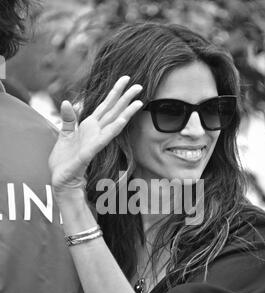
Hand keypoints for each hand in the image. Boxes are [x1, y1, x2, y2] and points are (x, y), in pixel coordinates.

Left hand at [49, 75, 142, 198]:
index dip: (115, 92)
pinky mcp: (90, 151)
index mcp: (89, 126)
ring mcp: (95, 141)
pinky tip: (122, 121)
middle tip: (139, 85)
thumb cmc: (64, 160)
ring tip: (138, 102)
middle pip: (113, 111)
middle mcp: (95, 132)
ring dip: (125, 112)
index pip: (105, 106)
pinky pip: (103, 138)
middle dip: (125, 98)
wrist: (61, 178)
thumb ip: (68, 118)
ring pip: (113, 123)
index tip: (125, 79)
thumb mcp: (64, 133)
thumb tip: (67, 101)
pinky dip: (113, 129)